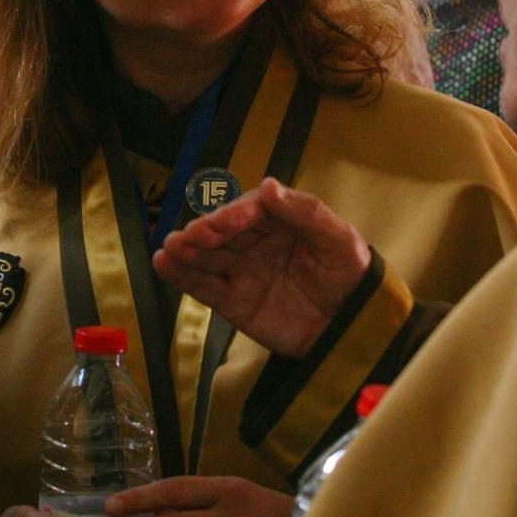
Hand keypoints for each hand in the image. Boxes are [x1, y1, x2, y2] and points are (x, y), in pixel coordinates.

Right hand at [152, 178, 372, 357]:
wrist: (352, 330)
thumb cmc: (350, 276)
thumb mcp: (338, 240)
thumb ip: (306, 212)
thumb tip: (268, 186)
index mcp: (279, 222)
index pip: (252, 210)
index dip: (237, 213)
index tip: (227, 221)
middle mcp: (255, 243)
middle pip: (223, 232)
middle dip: (206, 232)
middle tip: (194, 236)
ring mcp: (242, 272)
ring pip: (207, 257)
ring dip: (186, 250)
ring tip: (172, 248)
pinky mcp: (233, 302)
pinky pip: (204, 287)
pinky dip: (182, 276)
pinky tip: (164, 263)